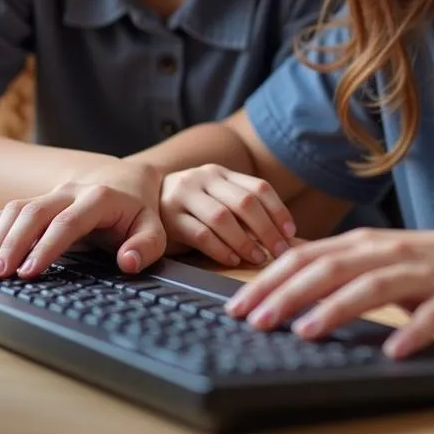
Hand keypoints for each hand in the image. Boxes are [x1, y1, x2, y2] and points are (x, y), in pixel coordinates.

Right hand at [0, 162, 165, 279]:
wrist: (128, 181)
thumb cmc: (138, 212)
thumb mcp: (154, 229)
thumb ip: (145, 246)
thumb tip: (127, 262)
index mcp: (98, 198)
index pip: (67, 222)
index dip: (46, 247)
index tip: (29, 272)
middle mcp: (68, 192)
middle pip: (34, 213)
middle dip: (14, 243)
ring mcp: (48, 195)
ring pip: (15, 209)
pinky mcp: (34, 203)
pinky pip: (1, 212)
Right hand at [160, 164, 296, 266]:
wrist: (142, 203)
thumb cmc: (191, 209)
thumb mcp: (216, 200)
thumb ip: (243, 212)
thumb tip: (285, 238)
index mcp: (220, 173)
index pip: (258, 187)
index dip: (278, 211)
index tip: (291, 233)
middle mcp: (202, 178)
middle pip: (244, 202)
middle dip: (267, 229)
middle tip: (279, 251)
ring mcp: (183, 196)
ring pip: (222, 218)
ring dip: (245, 241)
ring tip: (257, 258)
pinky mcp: (168, 218)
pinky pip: (200, 234)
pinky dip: (220, 249)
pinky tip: (232, 259)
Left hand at [224, 224, 433, 358]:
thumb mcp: (382, 254)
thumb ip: (340, 260)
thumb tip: (289, 262)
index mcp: (367, 244)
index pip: (307, 256)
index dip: (270, 279)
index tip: (237, 305)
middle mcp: (389, 253)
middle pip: (331, 268)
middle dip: (288, 294)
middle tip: (254, 320)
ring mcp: (423, 274)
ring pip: (373, 287)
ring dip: (337, 308)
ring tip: (306, 331)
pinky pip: (432, 316)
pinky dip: (412, 331)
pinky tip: (394, 350)